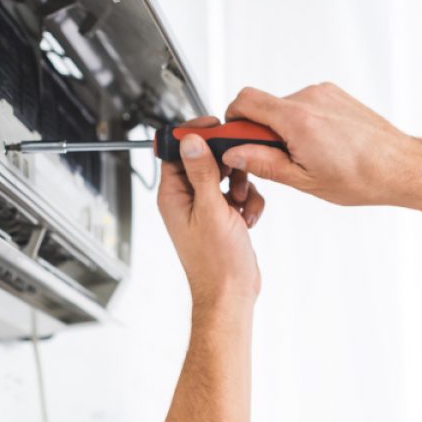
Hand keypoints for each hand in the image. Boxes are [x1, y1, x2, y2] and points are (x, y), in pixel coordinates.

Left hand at [157, 117, 264, 308]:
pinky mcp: (223, 218)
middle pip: (206, 160)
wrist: (231, 293)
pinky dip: (248, 203)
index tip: (216, 128)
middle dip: (227, 165)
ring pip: (226, 176)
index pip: (177, 151)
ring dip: (241, 186)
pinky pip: (238, 195)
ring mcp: (206, 209)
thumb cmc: (216, 262)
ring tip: (241, 205)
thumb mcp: (211, 210)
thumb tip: (190, 140)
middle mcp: (187, 200)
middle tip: (237, 174)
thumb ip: (202, 173)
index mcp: (173, 196)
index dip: (196, 136)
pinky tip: (248, 220)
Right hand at [223, 83, 421, 206]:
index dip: (231, 121)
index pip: (245, 101)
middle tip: (271, 161)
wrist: (401, 168)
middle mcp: (310, 98)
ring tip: (304, 158)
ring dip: (282, 131)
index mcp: (298, 119)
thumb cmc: (361, 178)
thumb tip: (235, 153)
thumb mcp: (303, 180)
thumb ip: (263, 163)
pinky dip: (301, 125)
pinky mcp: (335, 96)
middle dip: (259, 132)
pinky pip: (304, 107)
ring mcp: (324, 94)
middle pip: (263, 107)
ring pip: (284, 109)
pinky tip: (318, 148)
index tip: (231, 140)